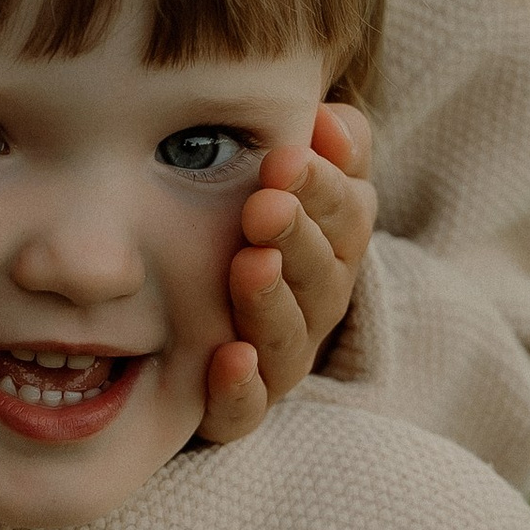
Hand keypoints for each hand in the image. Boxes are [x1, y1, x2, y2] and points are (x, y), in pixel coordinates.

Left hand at [199, 101, 375, 444]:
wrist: (182, 322)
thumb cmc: (248, 229)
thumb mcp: (292, 182)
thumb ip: (326, 151)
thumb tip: (333, 119)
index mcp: (332, 249)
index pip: (346, 217)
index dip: (325, 187)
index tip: (290, 155)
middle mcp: (314, 308)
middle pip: (323, 276)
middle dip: (299, 238)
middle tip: (266, 204)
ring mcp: (279, 361)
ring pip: (289, 339)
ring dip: (272, 302)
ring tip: (250, 266)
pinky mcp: (237, 409)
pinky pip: (247, 410)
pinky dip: (242, 387)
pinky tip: (229, 358)